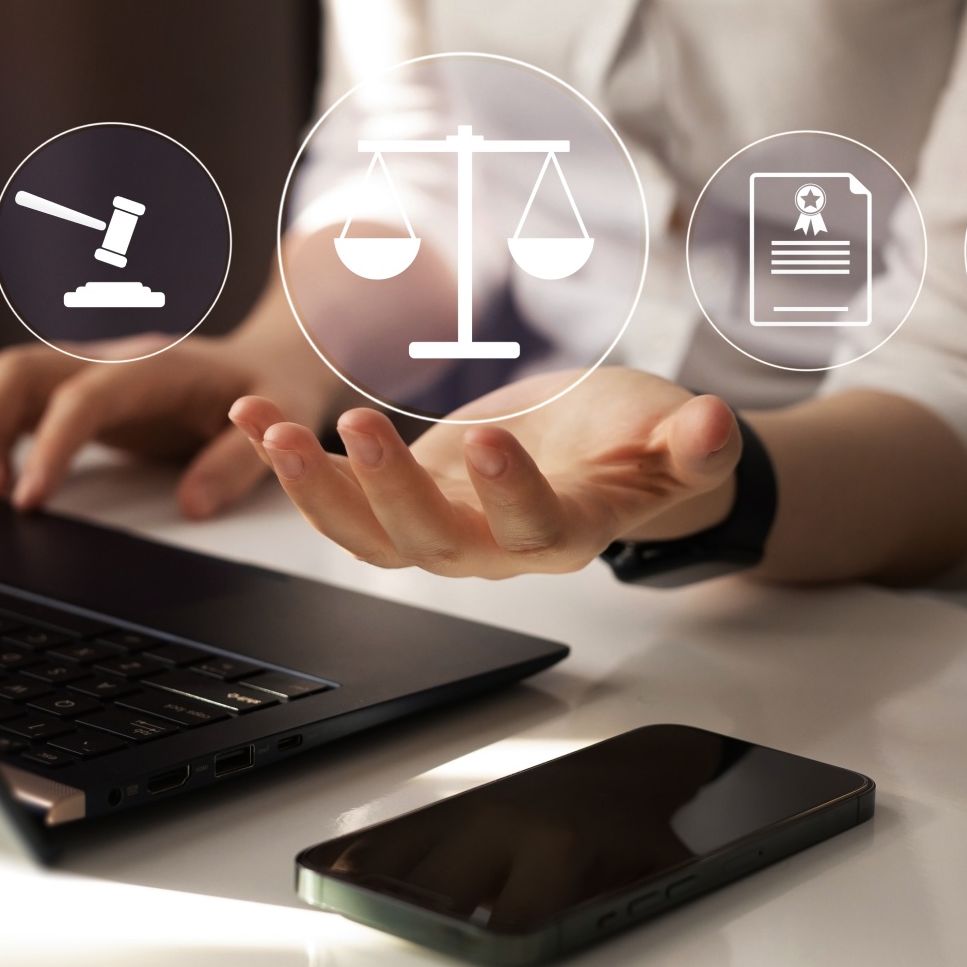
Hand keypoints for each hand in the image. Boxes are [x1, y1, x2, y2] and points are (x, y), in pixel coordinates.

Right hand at [0, 331, 338, 517]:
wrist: (273, 359)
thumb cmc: (273, 389)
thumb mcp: (278, 423)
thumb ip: (236, 461)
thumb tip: (192, 505)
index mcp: (158, 366)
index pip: (86, 396)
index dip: (51, 444)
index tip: (29, 500)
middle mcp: (114, 359)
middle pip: (23, 372)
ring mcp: (92, 370)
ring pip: (8, 381)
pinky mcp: (80, 390)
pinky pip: (18, 402)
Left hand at [229, 368, 740, 577]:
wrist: (599, 451)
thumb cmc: (638, 443)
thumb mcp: (676, 432)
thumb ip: (693, 443)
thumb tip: (715, 425)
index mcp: (566, 532)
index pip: (535, 529)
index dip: (511, 496)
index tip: (492, 442)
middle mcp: (494, 546)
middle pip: (432, 544)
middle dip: (390, 492)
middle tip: (362, 428)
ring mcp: (441, 528)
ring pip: (368, 538)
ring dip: (316, 490)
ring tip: (273, 433)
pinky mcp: (402, 501)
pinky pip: (338, 499)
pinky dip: (292, 464)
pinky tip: (251, 419)